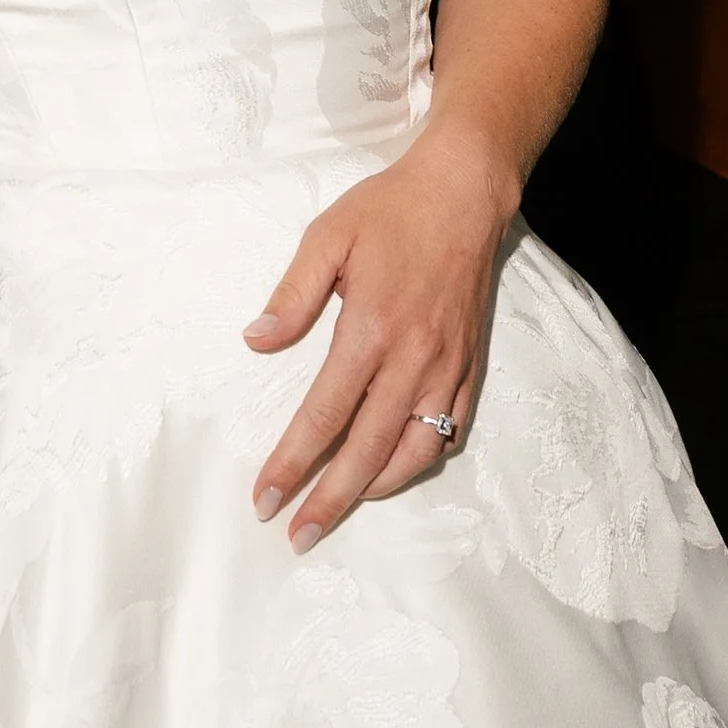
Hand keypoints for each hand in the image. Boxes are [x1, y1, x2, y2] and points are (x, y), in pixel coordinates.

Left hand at [245, 129, 514, 549]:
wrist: (466, 190)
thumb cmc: (390, 209)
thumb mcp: (327, 237)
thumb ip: (292, 294)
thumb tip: (256, 341)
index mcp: (371, 330)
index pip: (323, 416)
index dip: (291, 464)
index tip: (265, 498)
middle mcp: (413, 359)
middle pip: (367, 451)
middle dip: (329, 500)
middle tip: (297, 536)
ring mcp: (447, 366)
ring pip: (415, 450)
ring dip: (376, 487)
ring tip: (343, 506)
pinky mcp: (471, 364)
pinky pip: (451, 428)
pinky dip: (424, 457)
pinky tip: (397, 467)